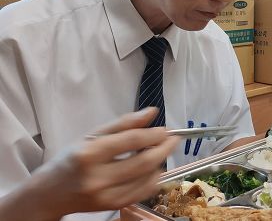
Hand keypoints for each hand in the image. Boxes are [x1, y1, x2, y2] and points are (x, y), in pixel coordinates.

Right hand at [27, 108, 177, 218]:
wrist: (50, 194)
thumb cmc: (71, 159)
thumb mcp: (91, 135)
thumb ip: (123, 124)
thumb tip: (151, 112)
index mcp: (89, 153)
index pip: (131, 141)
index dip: (153, 134)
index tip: (165, 130)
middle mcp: (97, 177)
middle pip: (143, 162)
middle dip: (164, 149)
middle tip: (174, 139)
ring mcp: (105, 195)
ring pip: (146, 179)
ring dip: (160, 163)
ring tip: (160, 152)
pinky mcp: (111, 206)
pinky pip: (142, 193)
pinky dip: (153, 179)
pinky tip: (153, 169)